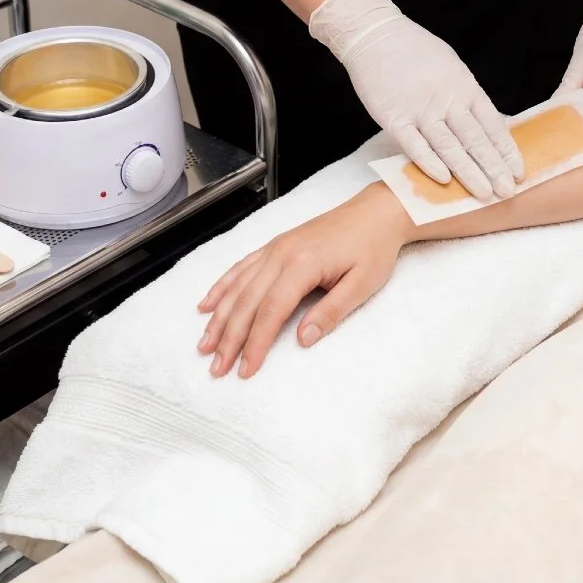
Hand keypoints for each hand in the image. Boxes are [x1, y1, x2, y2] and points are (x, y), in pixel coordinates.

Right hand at [197, 184, 413, 378]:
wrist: (377, 212)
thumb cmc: (374, 247)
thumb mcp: (362, 284)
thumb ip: (330, 312)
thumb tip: (304, 340)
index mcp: (303, 264)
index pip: (271, 311)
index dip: (255, 343)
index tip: (245, 369)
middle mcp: (281, 254)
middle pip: (247, 302)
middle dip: (229, 338)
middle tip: (217, 368)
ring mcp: (275, 247)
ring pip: (238, 286)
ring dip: (219, 318)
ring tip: (204, 345)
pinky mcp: (275, 245)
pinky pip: (241, 267)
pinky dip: (221, 287)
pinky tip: (207, 305)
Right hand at [310, 0, 523, 199]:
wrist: (376, 36)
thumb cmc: (415, 51)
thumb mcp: (453, 67)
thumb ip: (469, 97)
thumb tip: (491, 124)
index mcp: (465, 87)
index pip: (493, 125)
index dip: (507, 151)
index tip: (518, 173)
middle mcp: (448, 100)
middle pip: (476, 140)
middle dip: (494, 169)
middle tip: (508, 193)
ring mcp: (421, 110)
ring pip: (450, 147)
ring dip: (469, 173)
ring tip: (484, 194)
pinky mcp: (395, 118)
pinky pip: (415, 145)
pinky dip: (429, 163)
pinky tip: (444, 180)